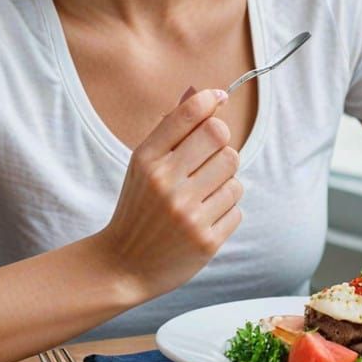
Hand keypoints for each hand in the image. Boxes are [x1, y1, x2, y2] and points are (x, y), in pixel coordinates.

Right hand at [97, 87, 242, 300]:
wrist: (124, 265)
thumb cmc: (139, 207)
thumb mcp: (143, 165)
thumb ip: (172, 129)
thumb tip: (207, 95)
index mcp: (147, 160)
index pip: (189, 114)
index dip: (209, 100)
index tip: (218, 98)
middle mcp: (166, 184)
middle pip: (221, 138)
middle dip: (221, 145)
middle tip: (210, 159)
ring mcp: (187, 214)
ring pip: (234, 175)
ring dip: (225, 181)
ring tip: (204, 193)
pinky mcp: (205, 241)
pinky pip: (237, 207)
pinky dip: (226, 210)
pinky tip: (204, 218)